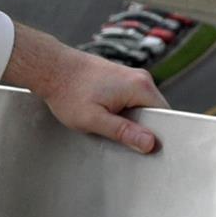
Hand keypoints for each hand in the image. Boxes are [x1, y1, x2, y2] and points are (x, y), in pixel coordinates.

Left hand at [0, 24, 165, 153]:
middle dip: (141, 129)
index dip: (158, 135)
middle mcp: (140, 78)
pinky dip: (121, 112)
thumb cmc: (68, 92)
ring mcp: (130, 76)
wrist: (49, 67)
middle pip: (154, 113)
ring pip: (141, 108)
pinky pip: (130, 100)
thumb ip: (124, 132)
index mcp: (141, 87)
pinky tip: (104, 116)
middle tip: (121, 141)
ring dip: (129, 121)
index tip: (146, 149)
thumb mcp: (94, 119)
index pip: (166, 117)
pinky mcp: (119, 78)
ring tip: (108, 126)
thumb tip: (151, 144)